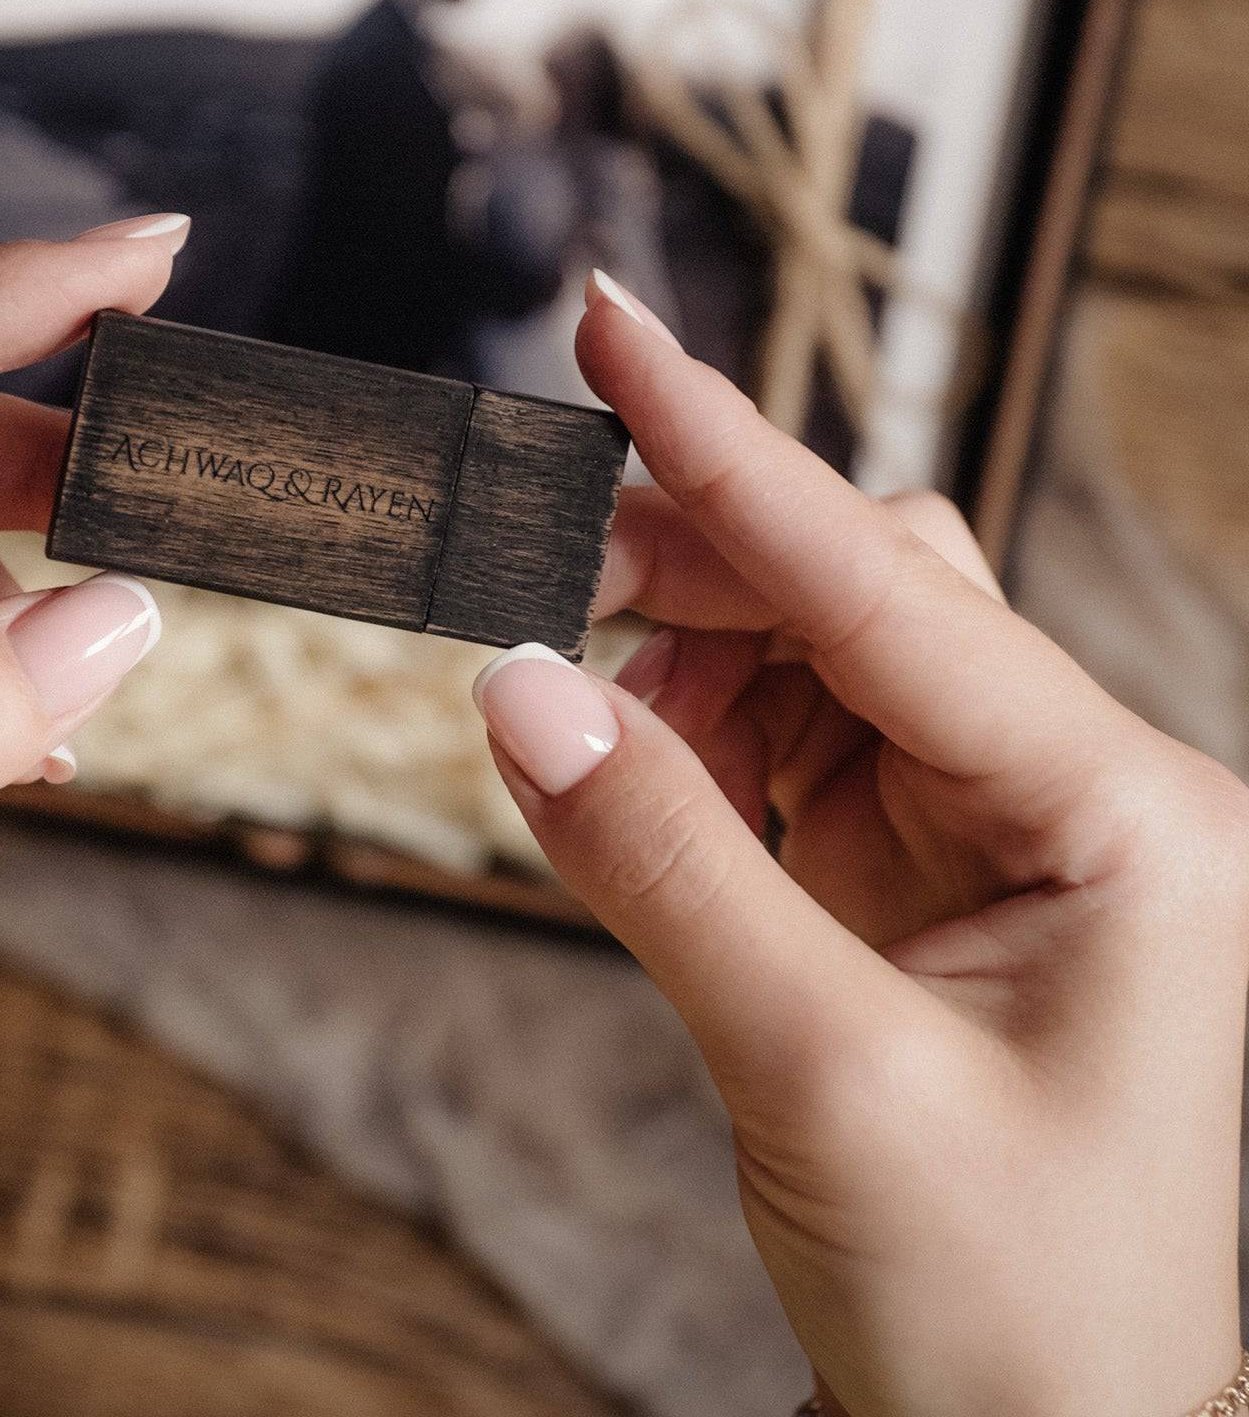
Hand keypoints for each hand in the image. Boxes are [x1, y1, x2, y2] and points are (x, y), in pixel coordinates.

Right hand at [474, 272, 1248, 1416]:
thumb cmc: (1016, 1317)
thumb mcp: (819, 1076)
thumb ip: (660, 862)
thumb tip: (514, 687)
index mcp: (1127, 821)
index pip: (891, 587)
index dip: (728, 449)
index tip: (608, 325)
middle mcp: (1081, 796)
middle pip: (862, 589)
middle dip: (693, 562)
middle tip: (536, 561)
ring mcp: (1004, 832)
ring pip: (822, 653)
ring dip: (686, 659)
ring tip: (590, 722)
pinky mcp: (932, 876)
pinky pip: (798, 745)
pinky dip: (699, 739)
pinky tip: (643, 775)